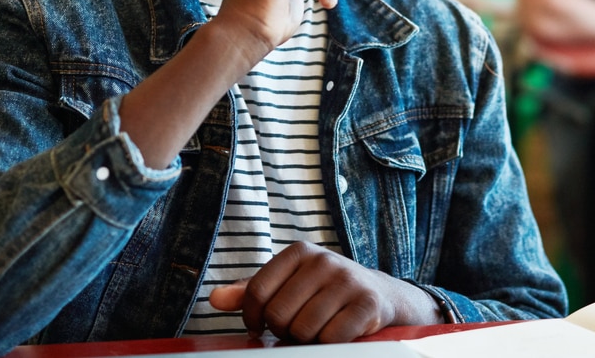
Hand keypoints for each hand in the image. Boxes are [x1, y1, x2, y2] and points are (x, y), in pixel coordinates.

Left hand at [208, 242, 444, 342]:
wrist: (381, 295)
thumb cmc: (324, 292)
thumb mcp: (288, 284)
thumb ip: (250, 292)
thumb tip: (214, 299)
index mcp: (299, 251)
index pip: (256, 293)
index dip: (254, 318)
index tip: (262, 325)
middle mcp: (324, 260)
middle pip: (279, 314)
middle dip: (284, 331)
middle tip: (298, 327)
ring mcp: (348, 280)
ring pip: (304, 329)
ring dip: (307, 340)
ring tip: (318, 329)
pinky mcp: (367, 303)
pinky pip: (331, 338)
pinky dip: (329, 344)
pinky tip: (337, 333)